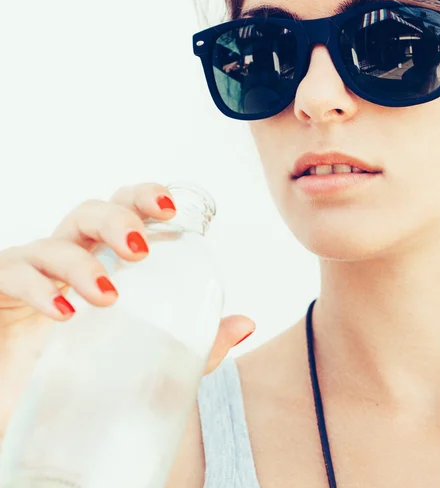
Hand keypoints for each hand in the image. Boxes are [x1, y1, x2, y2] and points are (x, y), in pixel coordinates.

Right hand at [0, 182, 254, 373]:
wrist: (32, 411)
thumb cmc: (91, 372)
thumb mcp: (152, 358)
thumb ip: (197, 342)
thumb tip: (245, 324)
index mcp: (108, 259)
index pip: (128, 212)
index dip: (146, 198)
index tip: (172, 208)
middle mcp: (73, 256)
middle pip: (93, 213)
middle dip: (119, 219)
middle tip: (140, 248)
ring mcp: (35, 273)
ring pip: (54, 243)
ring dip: (82, 264)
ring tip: (108, 295)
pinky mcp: (1, 293)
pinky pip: (14, 275)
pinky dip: (39, 288)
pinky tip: (63, 311)